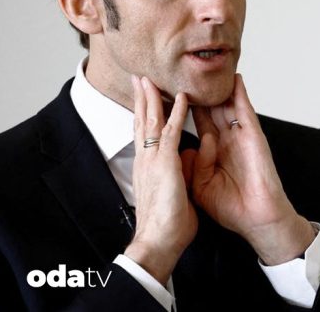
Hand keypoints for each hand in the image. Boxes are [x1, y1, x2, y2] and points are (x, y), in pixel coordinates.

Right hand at [124, 76, 197, 283]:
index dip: (143, 115)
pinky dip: (176, 112)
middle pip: (141, 122)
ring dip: (152, 97)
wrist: (158, 241)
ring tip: (151, 78)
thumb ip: (173, 176)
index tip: (142, 98)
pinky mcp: (165, 162)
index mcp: (146, 168)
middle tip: (138, 78)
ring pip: (151, 121)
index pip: (143, 134)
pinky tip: (181, 97)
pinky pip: (171, 131)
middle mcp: (145, 160)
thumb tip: (180, 168)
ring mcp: (153, 159)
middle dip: (140, 99)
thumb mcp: (170, 194)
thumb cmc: (165, 225)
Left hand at [186, 74, 314, 264]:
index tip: (165, 93)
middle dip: (194, 91)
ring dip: (216, 88)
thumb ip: (193, 166)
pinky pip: (246, 111)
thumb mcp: (201, 187)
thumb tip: (187, 147)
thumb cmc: (233, 208)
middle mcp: (225, 141)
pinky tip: (235, 79)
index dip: (179, 108)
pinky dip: (241, 94)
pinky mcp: (253, 137)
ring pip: (225, 106)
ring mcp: (239, 137)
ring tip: (203, 69)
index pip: (193, 123)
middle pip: (207, 109)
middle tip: (179, 73)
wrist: (257, 219)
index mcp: (211, 153)